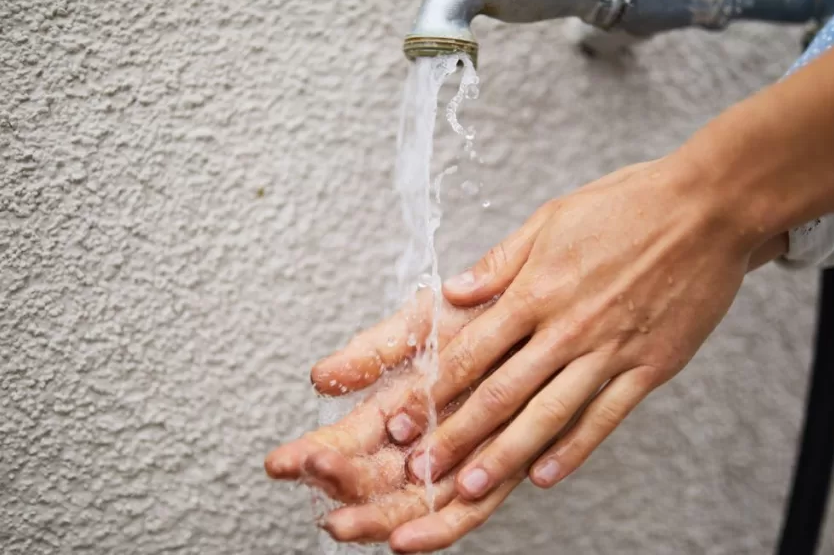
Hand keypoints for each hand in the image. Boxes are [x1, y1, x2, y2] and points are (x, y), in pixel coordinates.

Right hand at [266, 290, 529, 552]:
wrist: (551, 302)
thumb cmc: (488, 311)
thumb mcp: (425, 324)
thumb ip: (376, 352)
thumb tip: (322, 378)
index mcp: (401, 404)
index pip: (349, 439)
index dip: (315, 452)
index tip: (283, 462)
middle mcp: (427, 438)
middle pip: (375, 478)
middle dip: (339, 487)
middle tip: (312, 484)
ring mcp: (462, 457)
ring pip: (413, 501)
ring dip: (375, 516)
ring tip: (342, 521)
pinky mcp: (503, 469)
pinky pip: (468, 512)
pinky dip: (438, 528)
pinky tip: (405, 541)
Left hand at [380, 156, 782, 502]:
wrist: (708, 209)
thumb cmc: (628, 205)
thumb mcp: (552, 219)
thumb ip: (500, 262)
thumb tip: (453, 292)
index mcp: (538, 290)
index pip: (472, 350)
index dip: (433, 389)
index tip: (405, 418)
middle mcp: (568, 327)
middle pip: (501, 392)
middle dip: (456, 434)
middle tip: (421, 470)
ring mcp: (610, 351)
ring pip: (548, 413)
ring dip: (506, 454)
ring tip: (471, 486)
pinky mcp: (649, 367)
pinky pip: (605, 417)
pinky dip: (574, 449)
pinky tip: (544, 475)